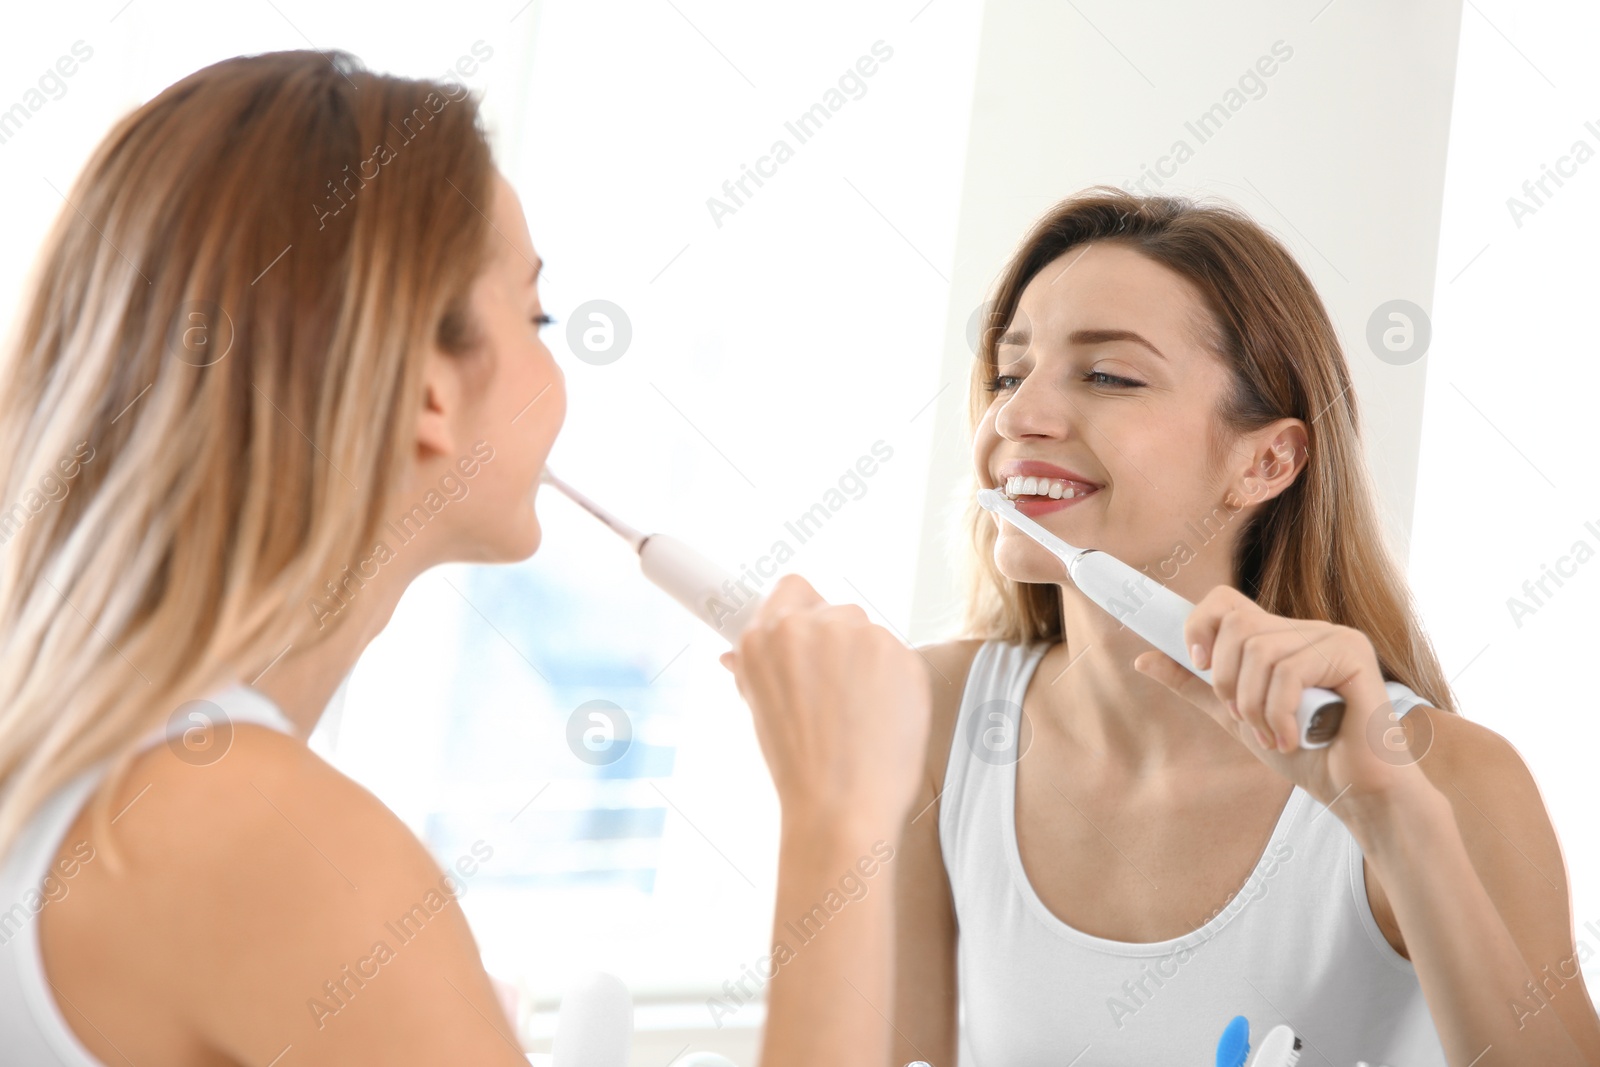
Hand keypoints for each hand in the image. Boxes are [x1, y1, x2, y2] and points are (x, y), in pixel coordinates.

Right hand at [719, 573, 931, 834]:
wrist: (840, 809)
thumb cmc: (799, 769)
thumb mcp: (761, 712)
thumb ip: (757, 671)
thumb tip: (736, 654)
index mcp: (766, 636)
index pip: (793, 588)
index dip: (803, 612)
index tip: (809, 636)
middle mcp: (811, 626)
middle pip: (835, 610)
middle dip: (838, 644)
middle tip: (834, 693)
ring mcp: (860, 636)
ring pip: (869, 634)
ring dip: (867, 662)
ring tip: (857, 715)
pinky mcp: (901, 653)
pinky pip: (898, 656)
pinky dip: (894, 681)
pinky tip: (882, 718)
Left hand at [1131, 585, 1431, 810]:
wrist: (1357, 792)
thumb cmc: (1306, 755)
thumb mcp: (1234, 717)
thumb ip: (1194, 686)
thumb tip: (1143, 658)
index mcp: (1280, 637)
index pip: (1224, 601)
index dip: (1197, 625)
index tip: (1197, 664)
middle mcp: (1305, 629)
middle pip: (1235, 625)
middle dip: (1227, 681)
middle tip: (1246, 719)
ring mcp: (1332, 636)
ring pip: (1258, 651)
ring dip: (1254, 706)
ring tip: (1274, 735)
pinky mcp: (1353, 652)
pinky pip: (1289, 671)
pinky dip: (1279, 713)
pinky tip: (1292, 737)